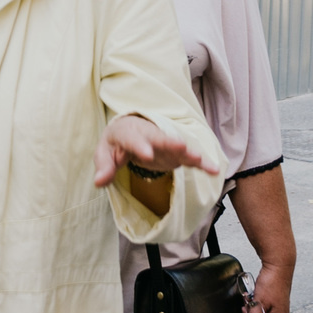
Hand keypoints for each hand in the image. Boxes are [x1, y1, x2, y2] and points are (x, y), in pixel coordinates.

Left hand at [93, 115, 215, 188]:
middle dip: (170, 143)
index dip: (140, 146)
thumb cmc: (115, 144)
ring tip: (198, 158)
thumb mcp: (105, 153)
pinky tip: (214, 170)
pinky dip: (201, 163)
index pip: (133, 139)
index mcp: (128, 132)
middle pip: (159, 138)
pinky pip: (188, 157)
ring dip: (188, 152)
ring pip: (177, 146)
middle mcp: (149, 134)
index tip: (147, 155)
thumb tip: (99, 181)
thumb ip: (104, 167)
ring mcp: (164, 143)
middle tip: (181, 146)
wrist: (130, 131)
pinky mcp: (174, 153)